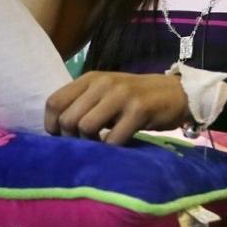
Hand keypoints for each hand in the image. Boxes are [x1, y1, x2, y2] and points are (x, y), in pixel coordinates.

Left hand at [45, 71, 188, 145]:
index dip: (51, 125)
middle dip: (71, 138)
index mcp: (90, 79)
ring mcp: (120, 95)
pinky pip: (113, 138)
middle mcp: (102, 83)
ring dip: (90, 143)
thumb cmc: (134, 98)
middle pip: (67, 118)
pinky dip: (111, 148)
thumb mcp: (106, 94)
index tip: (61, 138)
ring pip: (86, 127)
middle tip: (85, 144)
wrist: (175, 93)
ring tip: (101, 145)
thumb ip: (84, 105)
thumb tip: (58, 131)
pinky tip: (118, 146)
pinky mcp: (138, 110)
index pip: (54, 102)